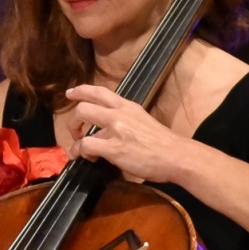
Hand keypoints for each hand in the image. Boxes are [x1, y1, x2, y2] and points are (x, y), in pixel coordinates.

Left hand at [64, 84, 189, 182]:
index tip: (70, 94)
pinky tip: (89, 158)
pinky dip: (81, 152)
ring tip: (81, 150)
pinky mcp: (114, 147)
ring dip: (75, 138)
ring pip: (82, 122)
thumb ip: (125, 120)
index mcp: (128, 106)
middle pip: (83, 106)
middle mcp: (120, 113)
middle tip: (74, 132)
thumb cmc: (163, 143)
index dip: (81, 91)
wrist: (177, 156)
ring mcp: (116, 129)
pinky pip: (86, 145)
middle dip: (73, 120)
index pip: (100, 91)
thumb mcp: (143, 121)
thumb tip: (108, 128)